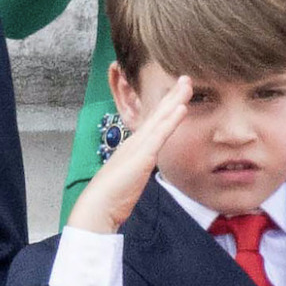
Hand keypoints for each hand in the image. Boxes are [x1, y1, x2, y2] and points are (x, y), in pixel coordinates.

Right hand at [67, 77, 191, 233]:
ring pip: (160, 118)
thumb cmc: (112, 197)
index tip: (178, 94)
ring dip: (175, 99)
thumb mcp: (129, 178)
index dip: (166, 107)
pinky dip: (172, 120)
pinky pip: (160, 134)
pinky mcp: (142, 155)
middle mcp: (135, 141)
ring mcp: (138, 146)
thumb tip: (144, 168)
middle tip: (186, 78)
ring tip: (188, 84)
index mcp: (133, 146)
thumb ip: (137, 169)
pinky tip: (182, 107)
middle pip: (157, 113)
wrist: (98, 206)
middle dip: (173, 95)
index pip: (153, 122)